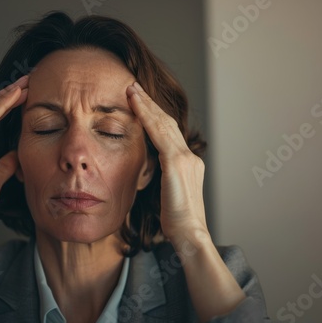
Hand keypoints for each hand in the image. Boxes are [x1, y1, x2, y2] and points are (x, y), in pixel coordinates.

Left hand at [126, 82, 208, 243]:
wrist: (189, 235)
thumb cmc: (177, 222)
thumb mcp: (167, 195)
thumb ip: (161, 178)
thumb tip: (148, 172)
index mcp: (188, 163)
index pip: (168, 133)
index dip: (154, 116)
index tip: (140, 104)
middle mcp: (189, 156)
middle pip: (167, 122)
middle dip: (149, 103)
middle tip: (134, 87)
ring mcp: (185, 158)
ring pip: (163, 123)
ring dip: (146, 104)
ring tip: (132, 89)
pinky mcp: (177, 162)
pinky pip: (158, 133)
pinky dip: (146, 116)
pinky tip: (135, 104)